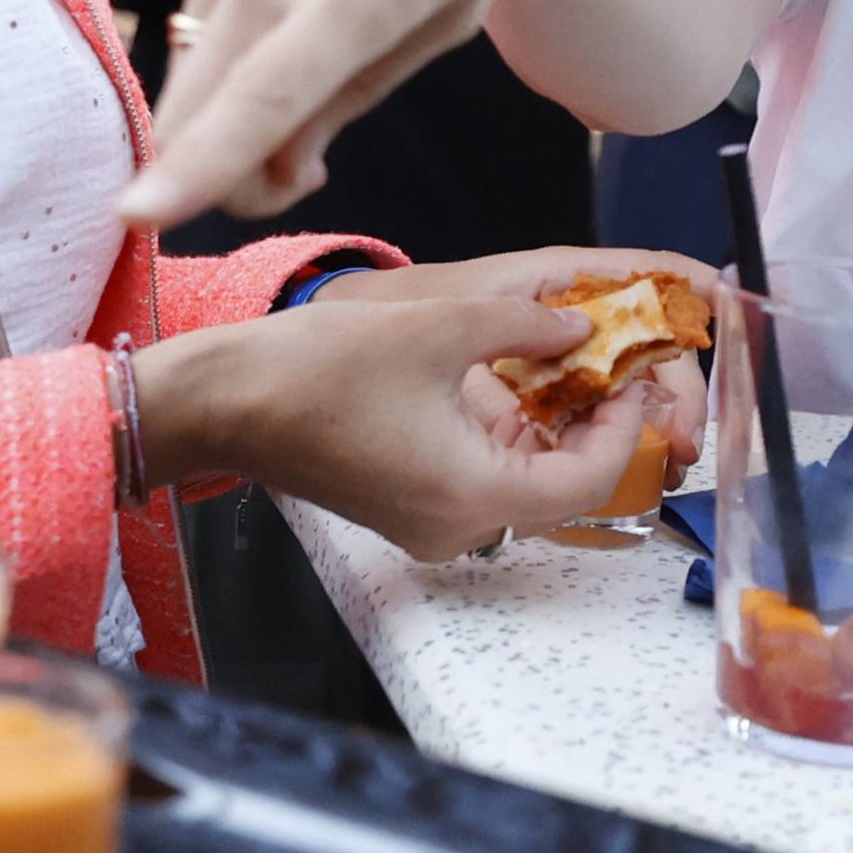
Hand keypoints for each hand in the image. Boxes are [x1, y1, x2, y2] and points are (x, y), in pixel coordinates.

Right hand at [121, 0, 591, 228]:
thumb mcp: (441, 22)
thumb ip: (350, 101)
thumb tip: (272, 173)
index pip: (264, 93)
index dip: (198, 163)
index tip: (137, 215)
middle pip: (202, 89)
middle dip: (211, 160)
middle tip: (281, 175)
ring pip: (199, 39)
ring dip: (239, 63)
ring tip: (324, 1)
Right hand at [150, 248, 714, 562]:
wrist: (220, 401)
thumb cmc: (317, 369)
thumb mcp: (438, 328)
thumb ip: (525, 326)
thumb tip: (580, 324)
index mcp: (473, 495)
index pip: (588, 480)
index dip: (623, 427)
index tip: (632, 374)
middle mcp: (458, 528)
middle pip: (561, 490)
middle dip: (593, 429)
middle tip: (613, 369)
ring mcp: (429, 524)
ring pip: (522, 486)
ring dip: (552, 433)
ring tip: (573, 367)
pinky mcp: (405, 508)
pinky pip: (481, 482)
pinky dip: (507, 440)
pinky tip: (516, 386)